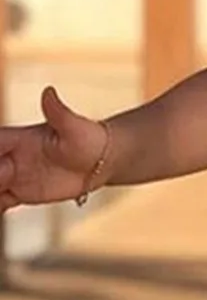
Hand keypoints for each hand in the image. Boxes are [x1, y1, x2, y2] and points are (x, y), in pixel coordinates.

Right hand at [0, 87, 109, 212]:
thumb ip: (58, 112)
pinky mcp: (22, 193)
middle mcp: (12, 157)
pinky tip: (0, 208)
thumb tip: (48, 91)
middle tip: (1, 184)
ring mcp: (15, 176)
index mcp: (19, 139)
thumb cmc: (90, 138)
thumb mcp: (74, 126)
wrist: (102, 161)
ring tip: (0, 197)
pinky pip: (0, 201)